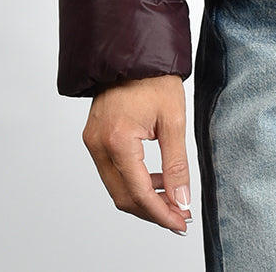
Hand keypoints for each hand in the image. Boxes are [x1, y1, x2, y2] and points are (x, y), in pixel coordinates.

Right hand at [82, 74, 191, 234]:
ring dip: (143, 199)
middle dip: (153, 211)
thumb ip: (177, 164)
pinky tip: (156, 180)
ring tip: (172, 198)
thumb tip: (182, 199)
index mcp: (117, 140)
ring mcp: (93, 142)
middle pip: (123, 197)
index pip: (138, 193)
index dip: (161, 213)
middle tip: (179, 216)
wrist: (133, 52)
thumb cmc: (155, 79)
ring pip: (116, 188)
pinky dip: (133, 182)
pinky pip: (111, 172)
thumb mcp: (174, 120)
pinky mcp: (94, 138)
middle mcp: (98, 145)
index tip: (181, 222)